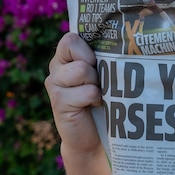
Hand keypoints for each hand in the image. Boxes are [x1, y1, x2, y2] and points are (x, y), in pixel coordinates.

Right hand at [44, 32, 102, 154]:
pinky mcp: (59, 103)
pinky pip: (87, 91)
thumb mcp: (102, 73)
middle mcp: (56, 68)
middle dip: (94, 67)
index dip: (87, 49)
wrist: (92, 135)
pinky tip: (93, 105)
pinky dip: (96, 99)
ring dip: (97, 83)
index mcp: (65, 58)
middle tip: (97, 82)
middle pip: (77, 52)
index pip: (70, 39)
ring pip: (82, 70)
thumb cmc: (103, 98)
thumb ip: (101, 56)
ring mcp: (54, 85)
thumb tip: (120, 42)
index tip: (96, 62)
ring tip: (96, 94)